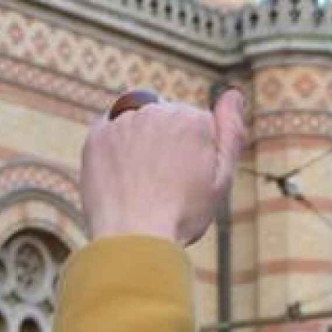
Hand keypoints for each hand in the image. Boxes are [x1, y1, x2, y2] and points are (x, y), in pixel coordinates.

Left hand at [79, 90, 248, 245]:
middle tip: (168, 183)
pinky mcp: (97, 134)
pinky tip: (126, 172)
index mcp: (192, 119)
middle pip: (170, 119)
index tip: (192, 181)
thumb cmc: (183, 213)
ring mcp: (123, 121)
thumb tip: (234, 94)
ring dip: (144, 140)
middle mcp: (157, 111)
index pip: (200, 125)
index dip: (199, 155)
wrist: (131, 237)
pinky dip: (120, 144)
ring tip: (145, 179)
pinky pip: (112, 128)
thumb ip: (231, 133)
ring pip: (141, 121)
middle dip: (171, 142)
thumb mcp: (222, 178)